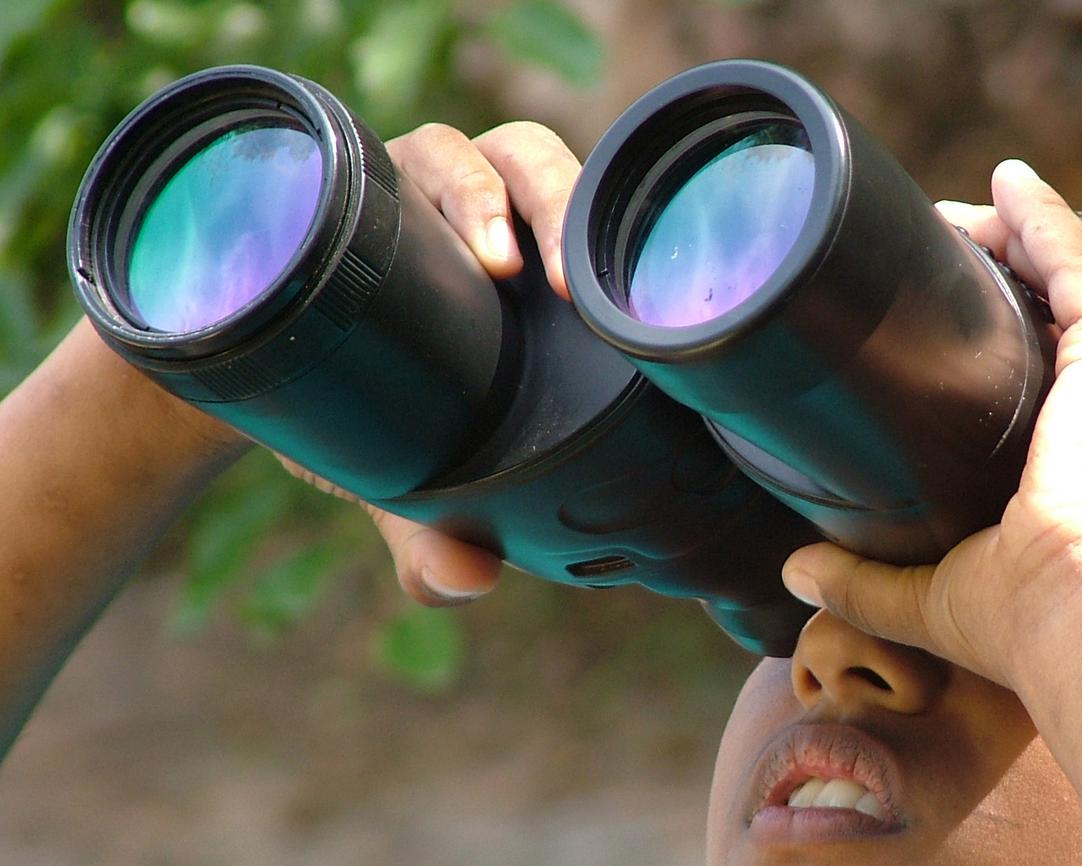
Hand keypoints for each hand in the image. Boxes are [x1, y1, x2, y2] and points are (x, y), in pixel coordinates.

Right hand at [280, 121, 581, 605]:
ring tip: (487, 259)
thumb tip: (466, 583)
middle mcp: (473, 214)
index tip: (606, 308)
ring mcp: (406, 187)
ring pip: (463, 150)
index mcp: (518, 269)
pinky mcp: (341, 176)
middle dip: (557, 209)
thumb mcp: (400, 471)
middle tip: (554, 284)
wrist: (259, 374)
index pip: (579, 229)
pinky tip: (383, 218)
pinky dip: (383, 175)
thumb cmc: (360, 408)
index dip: (601, 256)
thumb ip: (435, 527)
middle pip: (538, 169)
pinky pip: (363, 150)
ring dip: (481, 190)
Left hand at [781, 159, 1081, 690]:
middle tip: (945, 259)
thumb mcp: (937, 599)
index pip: (1056, 392)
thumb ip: (864, 583)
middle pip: (1062, 324)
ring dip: (1012, 242)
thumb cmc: (1038, 626)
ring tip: (956, 218)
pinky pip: (1074, 260)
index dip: (1010, 355)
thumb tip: (794, 571)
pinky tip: (1003, 183)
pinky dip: (1040, 220)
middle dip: (1007, 285)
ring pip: (1066, 283)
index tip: (950, 331)